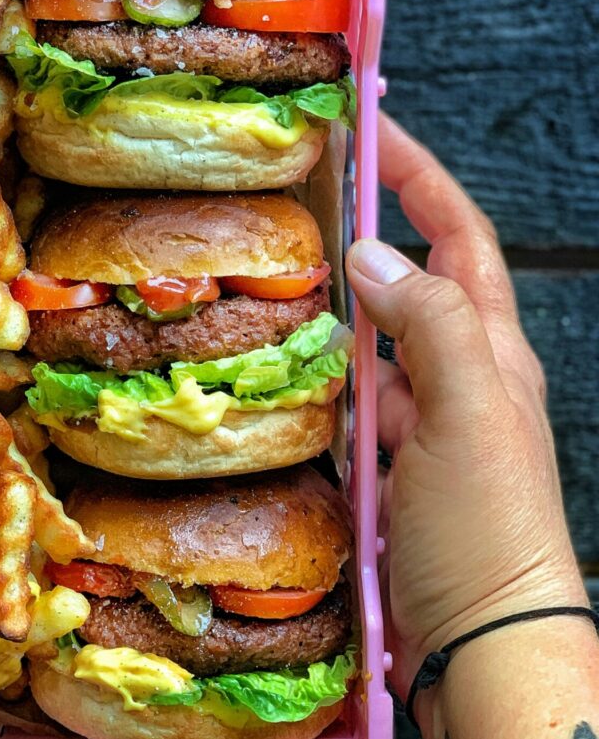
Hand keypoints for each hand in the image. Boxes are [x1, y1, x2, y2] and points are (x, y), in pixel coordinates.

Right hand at [346, 115, 593, 732]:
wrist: (482, 635)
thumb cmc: (491, 525)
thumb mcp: (470, 413)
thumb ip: (428, 326)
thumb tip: (373, 257)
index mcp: (487, 348)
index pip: (456, 237)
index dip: (419, 180)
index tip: (369, 134)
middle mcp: (454, 375)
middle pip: (406, 283)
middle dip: (362, 239)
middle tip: (302, 210)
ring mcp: (417, 422)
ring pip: (364, 347)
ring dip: (329, 323)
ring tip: (278, 298)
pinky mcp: (384, 465)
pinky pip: (343, 407)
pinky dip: (316, 391)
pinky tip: (288, 392)